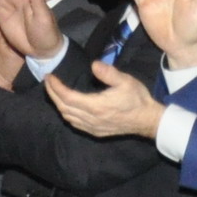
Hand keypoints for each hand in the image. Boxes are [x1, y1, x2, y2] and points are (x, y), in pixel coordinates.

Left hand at [47, 56, 165, 137]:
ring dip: (58, 104)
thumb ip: (109, 73)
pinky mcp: (96, 132)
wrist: (148, 120)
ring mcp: (93, 127)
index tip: (49, 77)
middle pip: (63, 107)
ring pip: (68, 117)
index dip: (56, 87)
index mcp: (96, 106)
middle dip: (52, 94)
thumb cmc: (137, 99)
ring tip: (54, 92)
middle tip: (48, 82)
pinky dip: (67, 114)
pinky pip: (75, 124)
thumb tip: (94, 65)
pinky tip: (66, 107)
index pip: (67, 96)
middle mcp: (91, 119)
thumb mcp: (126, 81)